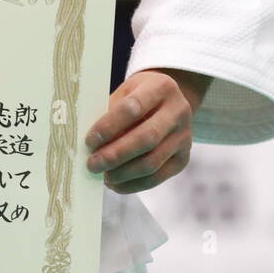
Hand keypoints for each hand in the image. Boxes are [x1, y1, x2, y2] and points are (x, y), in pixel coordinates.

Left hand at [84, 68, 209, 194]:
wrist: (170, 101)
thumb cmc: (139, 96)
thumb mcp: (125, 92)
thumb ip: (110, 113)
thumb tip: (90, 144)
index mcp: (161, 87)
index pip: (133, 108)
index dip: (109, 126)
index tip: (89, 140)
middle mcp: (178, 111)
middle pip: (146, 138)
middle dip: (115, 154)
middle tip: (92, 164)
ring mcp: (184, 137)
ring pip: (152, 162)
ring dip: (123, 173)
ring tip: (103, 176)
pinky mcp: (183, 159)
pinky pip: (158, 177)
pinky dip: (133, 184)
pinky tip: (116, 184)